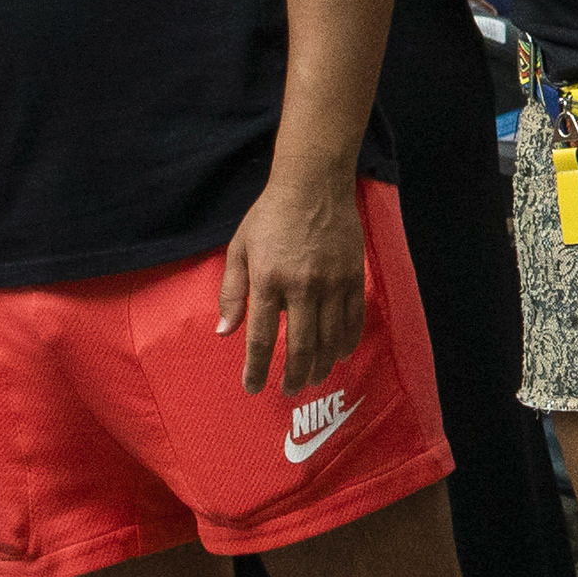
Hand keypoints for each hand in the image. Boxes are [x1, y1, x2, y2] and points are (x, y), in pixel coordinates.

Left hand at [219, 165, 367, 394]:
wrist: (314, 185)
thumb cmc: (270, 216)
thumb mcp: (239, 249)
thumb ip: (232, 293)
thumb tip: (223, 332)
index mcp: (268, 280)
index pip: (260, 336)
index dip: (256, 367)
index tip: (252, 388)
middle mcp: (301, 286)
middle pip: (300, 344)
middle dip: (294, 374)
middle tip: (290, 391)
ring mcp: (332, 282)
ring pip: (330, 336)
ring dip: (322, 363)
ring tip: (314, 379)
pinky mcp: (353, 275)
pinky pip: (353, 317)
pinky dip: (348, 340)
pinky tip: (340, 354)